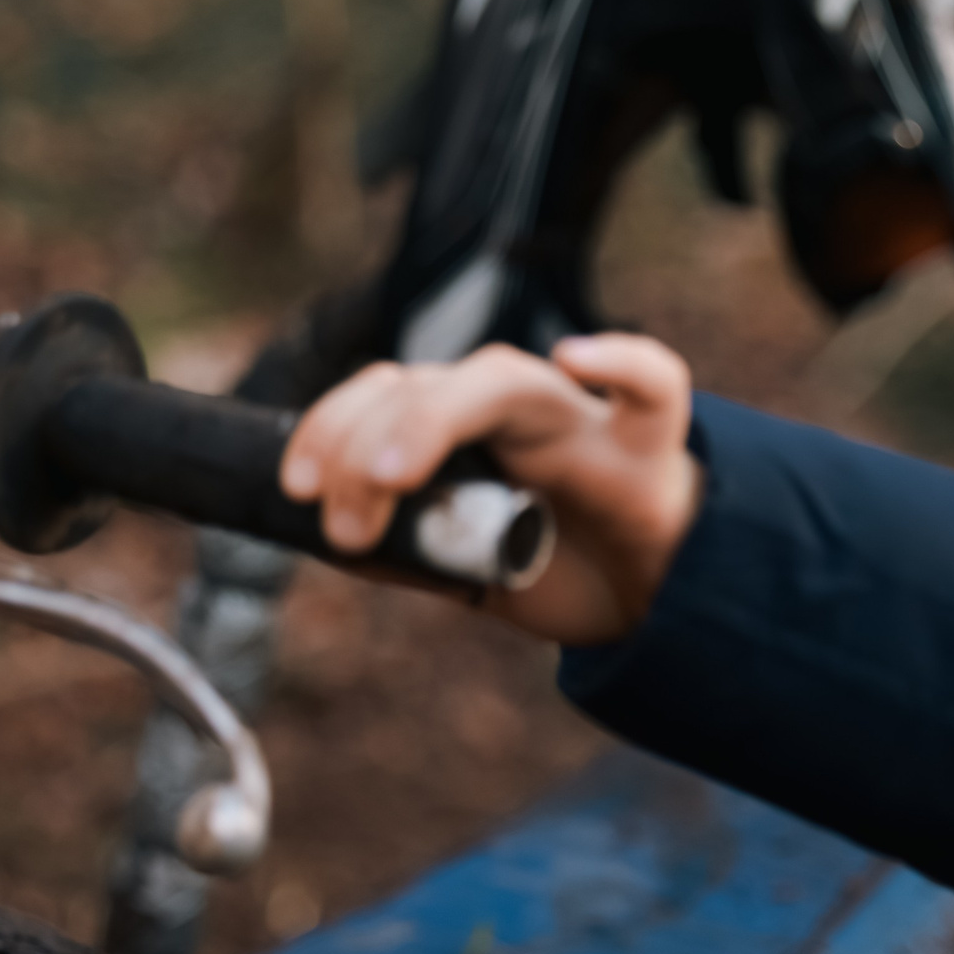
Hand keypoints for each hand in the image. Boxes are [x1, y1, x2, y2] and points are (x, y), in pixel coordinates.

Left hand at [279, 335, 702, 646]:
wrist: (658, 594)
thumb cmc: (569, 565)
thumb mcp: (470, 569)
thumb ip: (411, 551)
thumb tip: (331, 545)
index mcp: (466, 430)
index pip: (383, 397)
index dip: (328, 430)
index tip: (295, 489)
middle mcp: (516, 408)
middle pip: (425, 383)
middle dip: (363, 442)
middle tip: (342, 523)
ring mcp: (581, 418)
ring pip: (503, 378)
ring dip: (432, 416)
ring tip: (395, 474)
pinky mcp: (650, 443)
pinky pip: (653, 381)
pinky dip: (621, 360)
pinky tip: (578, 358)